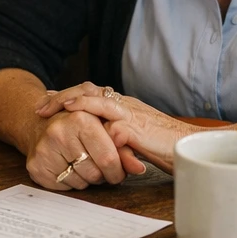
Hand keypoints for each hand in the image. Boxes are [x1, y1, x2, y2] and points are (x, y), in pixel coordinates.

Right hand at [24, 98, 147, 190]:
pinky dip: (70, 182)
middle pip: (95, 174)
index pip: (108, 158)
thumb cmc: (76, 125)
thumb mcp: (102, 127)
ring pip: (80, 183)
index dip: (118, 170)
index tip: (118, 172)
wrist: (38, 124)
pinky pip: (64, 187)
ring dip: (86, 179)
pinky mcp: (35, 167)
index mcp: (80, 118)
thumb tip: (138, 168)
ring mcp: (44, 150)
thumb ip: (123, 147)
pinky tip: (67, 167)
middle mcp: (59, 132)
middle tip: (100, 167)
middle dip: (102, 175)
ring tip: (82, 164)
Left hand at [36, 83, 195, 174]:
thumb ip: (116, 135)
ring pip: (101, 101)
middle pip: (89, 90)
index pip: (90, 92)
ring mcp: (133, 116)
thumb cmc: (165, 146)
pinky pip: (117, 127)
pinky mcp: (141, 131)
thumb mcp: (133, 138)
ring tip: (58, 108)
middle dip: (63, 97)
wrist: (195, 147)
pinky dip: (100, 128)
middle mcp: (126, 106)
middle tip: (41, 107)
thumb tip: (97, 139)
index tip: (46, 101)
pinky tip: (85, 130)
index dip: (67, 95)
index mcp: (123, 106)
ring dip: (77, 103)